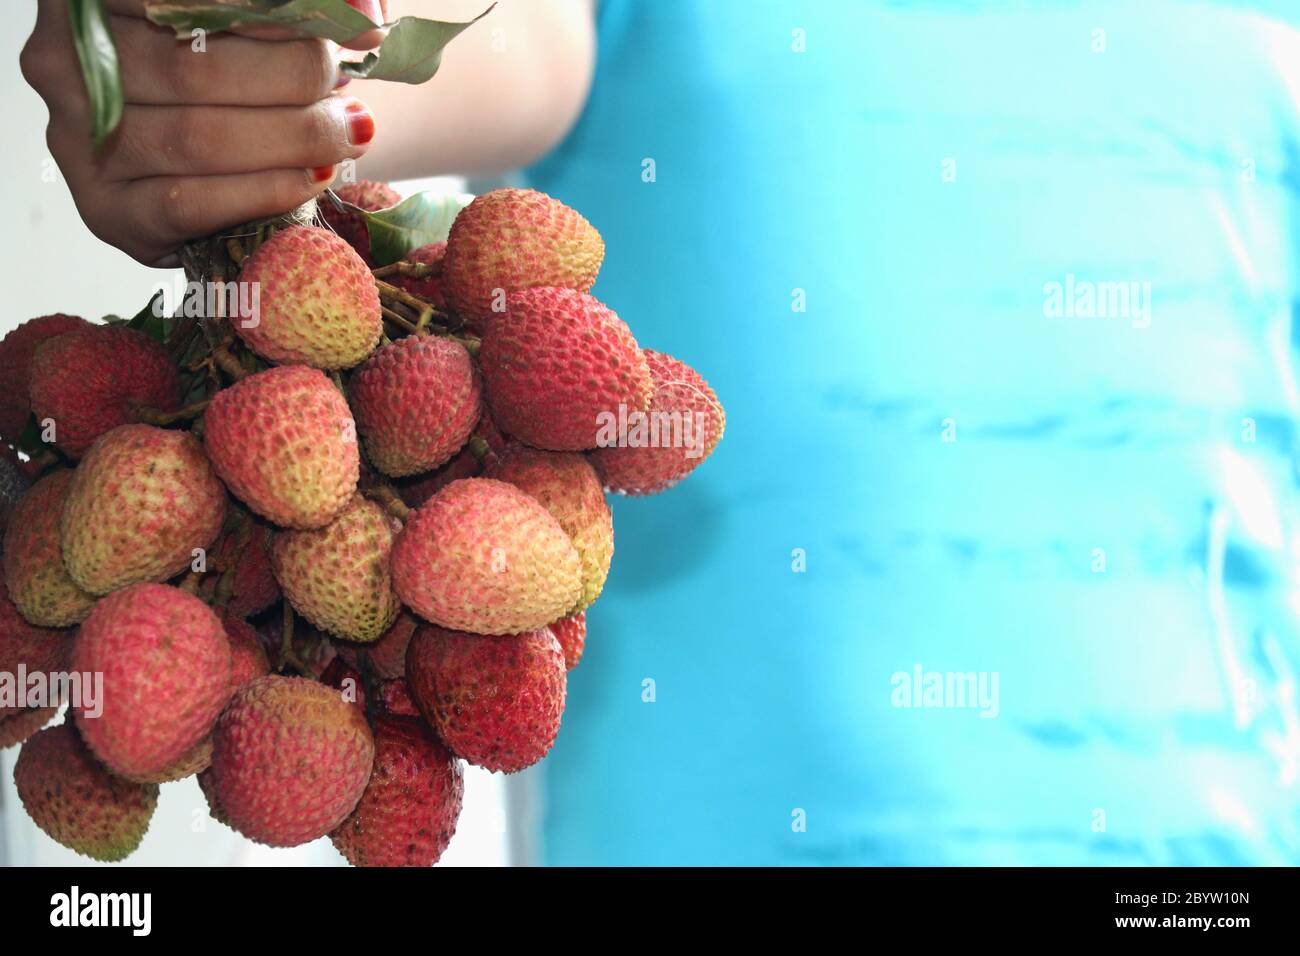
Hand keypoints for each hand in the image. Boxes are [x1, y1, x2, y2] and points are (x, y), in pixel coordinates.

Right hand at [20, 0, 386, 265]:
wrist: (222, 154)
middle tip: (344, 87)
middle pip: (193, 66)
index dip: (273, 10)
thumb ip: (298, 4)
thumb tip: (362, 14)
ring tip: (345, 131)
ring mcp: (74, 137)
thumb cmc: (237, 62)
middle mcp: (60, 57)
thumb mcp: (254, 19)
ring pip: (198, 138)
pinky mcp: (107, 210)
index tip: (357, 19)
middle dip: (293, 77)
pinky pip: (191, 203)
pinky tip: (313, 176)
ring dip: (292, 138)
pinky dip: (267, 190)